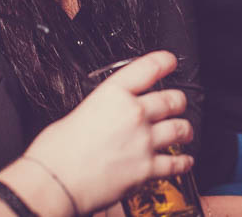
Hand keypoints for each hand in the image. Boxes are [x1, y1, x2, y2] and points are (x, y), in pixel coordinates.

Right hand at [23, 51, 193, 213]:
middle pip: (170, 99)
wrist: (56, 182)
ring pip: (179, 129)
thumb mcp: (77, 113)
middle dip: (178, 101)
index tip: (170, 61)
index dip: (164, 62)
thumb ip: (100, 110)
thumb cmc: (56, 151)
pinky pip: (175, 163)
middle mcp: (133, 114)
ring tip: (185, 131)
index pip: (148, 68)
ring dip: (184, 130)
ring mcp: (143, 141)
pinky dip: (183, 162)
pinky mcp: (147, 169)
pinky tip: (184, 161)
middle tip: (178, 104)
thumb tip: (105, 117)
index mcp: (113, 94)